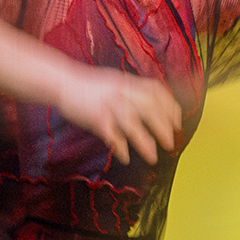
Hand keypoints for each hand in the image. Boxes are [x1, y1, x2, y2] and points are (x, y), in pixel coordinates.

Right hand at [54, 65, 183, 164]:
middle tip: (170, 143)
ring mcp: (108, 104)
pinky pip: (111, 134)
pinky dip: (120, 147)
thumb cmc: (90, 86)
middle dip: (163, 127)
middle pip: (149, 107)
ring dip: (145, 142)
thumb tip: (154, 108)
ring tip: (153, 157)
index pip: (157, 92)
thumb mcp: (116, 82)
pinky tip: (126, 157)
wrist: (62, 81)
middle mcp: (121, 91)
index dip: (170, 107)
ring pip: (132, 123)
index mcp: (128, 83)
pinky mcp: (95, 116)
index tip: (177, 123)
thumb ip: (134, 93)